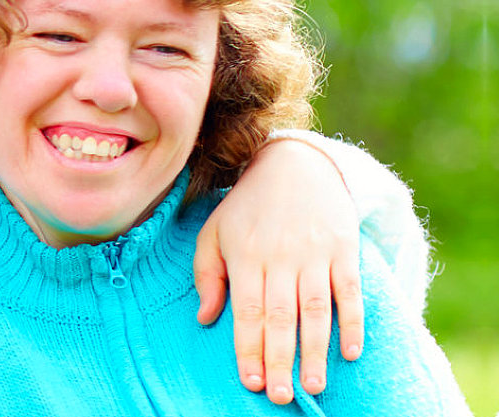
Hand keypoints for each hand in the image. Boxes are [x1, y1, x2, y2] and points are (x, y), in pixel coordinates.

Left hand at [194, 138, 361, 403]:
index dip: (249, 348)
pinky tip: (351, 352)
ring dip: (316, 350)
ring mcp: (314, 254)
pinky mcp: (344, 250)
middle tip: (282, 396)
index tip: (251, 382)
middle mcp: (279, 258)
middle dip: (280, 359)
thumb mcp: (214, 232)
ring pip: (315, 310)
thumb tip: (205, 319)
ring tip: (313, 385)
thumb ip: (207, 275)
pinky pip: (350, 292)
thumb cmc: (246, 206)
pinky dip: (353, 322)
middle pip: (280, 316)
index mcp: (245, 256)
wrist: (296, 164)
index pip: (246, 311)